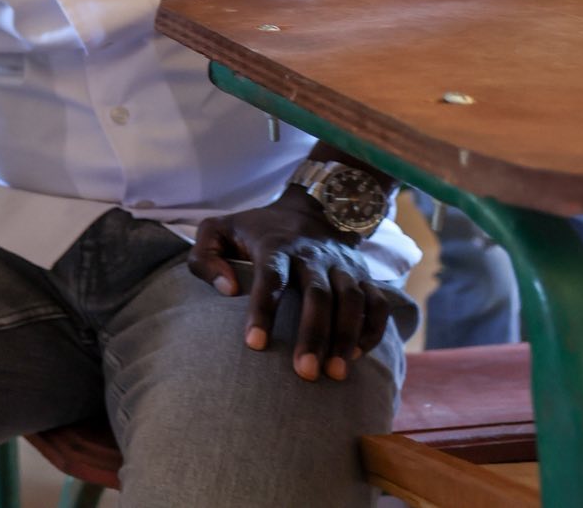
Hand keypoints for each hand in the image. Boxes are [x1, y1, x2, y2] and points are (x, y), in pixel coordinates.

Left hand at [188, 190, 401, 382]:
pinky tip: (357, 355)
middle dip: (313, 335)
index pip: (270, 277)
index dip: (263, 310)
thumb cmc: (255, 230)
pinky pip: (377, 304)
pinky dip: (372, 330)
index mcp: (275, 245)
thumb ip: (205, 258)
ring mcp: (342, 265)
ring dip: (346, 337)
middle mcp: (312, 255)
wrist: (311, 208)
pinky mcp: (364, 275)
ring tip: (335, 374)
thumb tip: (226, 290)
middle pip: (317, 294)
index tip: (254, 345)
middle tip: (305, 373)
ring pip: (351, 300)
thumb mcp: (218, 230)